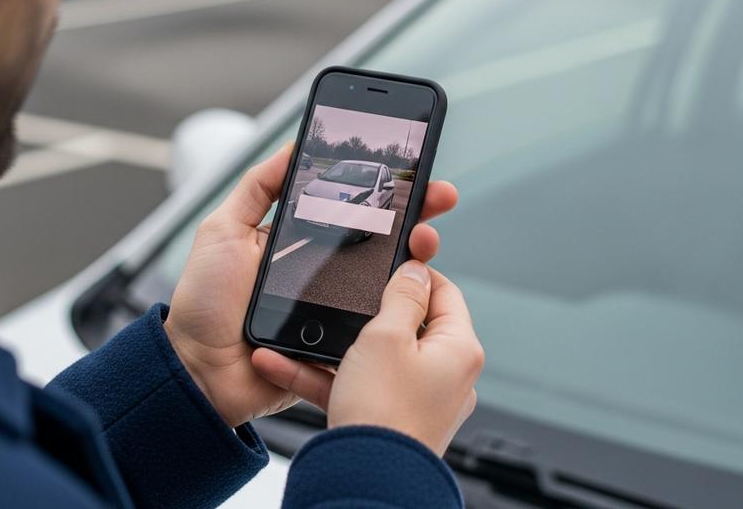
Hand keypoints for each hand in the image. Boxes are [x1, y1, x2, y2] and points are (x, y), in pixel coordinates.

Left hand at [163, 143, 459, 426]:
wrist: (198, 371)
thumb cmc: (204, 304)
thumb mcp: (222, 231)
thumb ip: (257, 188)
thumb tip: (292, 146)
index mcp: (301, 243)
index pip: (352, 210)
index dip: (383, 191)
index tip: (414, 171)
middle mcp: (325, 274)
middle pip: (383, 241)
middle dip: (416, 217)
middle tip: (438, 198)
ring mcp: (337, 310)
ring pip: (390, 283)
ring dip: (415, 259)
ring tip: (424, 242)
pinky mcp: (341, 344)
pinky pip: (377, 327)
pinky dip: (399, 308)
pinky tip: (413, 288)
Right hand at [252, 261, 483, 455]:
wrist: (365, 478)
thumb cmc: (384, 412)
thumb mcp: (387, 336)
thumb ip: (401, 296)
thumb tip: (416, 271)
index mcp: (459, 349)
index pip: (445, 293)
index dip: (415, 273)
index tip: (387, 263)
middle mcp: (447, 376)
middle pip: (407, 326)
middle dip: (364, 314)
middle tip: (341, 302)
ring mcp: (419, 400)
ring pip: (373, 359)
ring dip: (333, 347)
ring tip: (299, 336)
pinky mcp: (389, 420)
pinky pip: (355, 386)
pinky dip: (324, 376)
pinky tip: (283, 365)